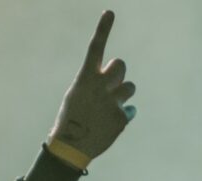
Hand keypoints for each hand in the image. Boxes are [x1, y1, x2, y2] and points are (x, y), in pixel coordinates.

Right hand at [47, 12, 134, 164]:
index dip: (103, 29)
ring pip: (130, 88)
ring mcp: (112, 101)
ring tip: (108, 109)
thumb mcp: (77, 96)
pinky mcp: (122, 117)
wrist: (71, 147)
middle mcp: (100, 86)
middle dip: (118, 73)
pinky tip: (109, 125)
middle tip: (112, 85)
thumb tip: (113, 77)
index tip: (110, 12)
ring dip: (123, 96)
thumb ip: (94, 83)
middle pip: (121, 65)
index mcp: (85, 78)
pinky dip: (123, 117)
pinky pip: (131, 110)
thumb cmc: (71, 119)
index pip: (96, 48)